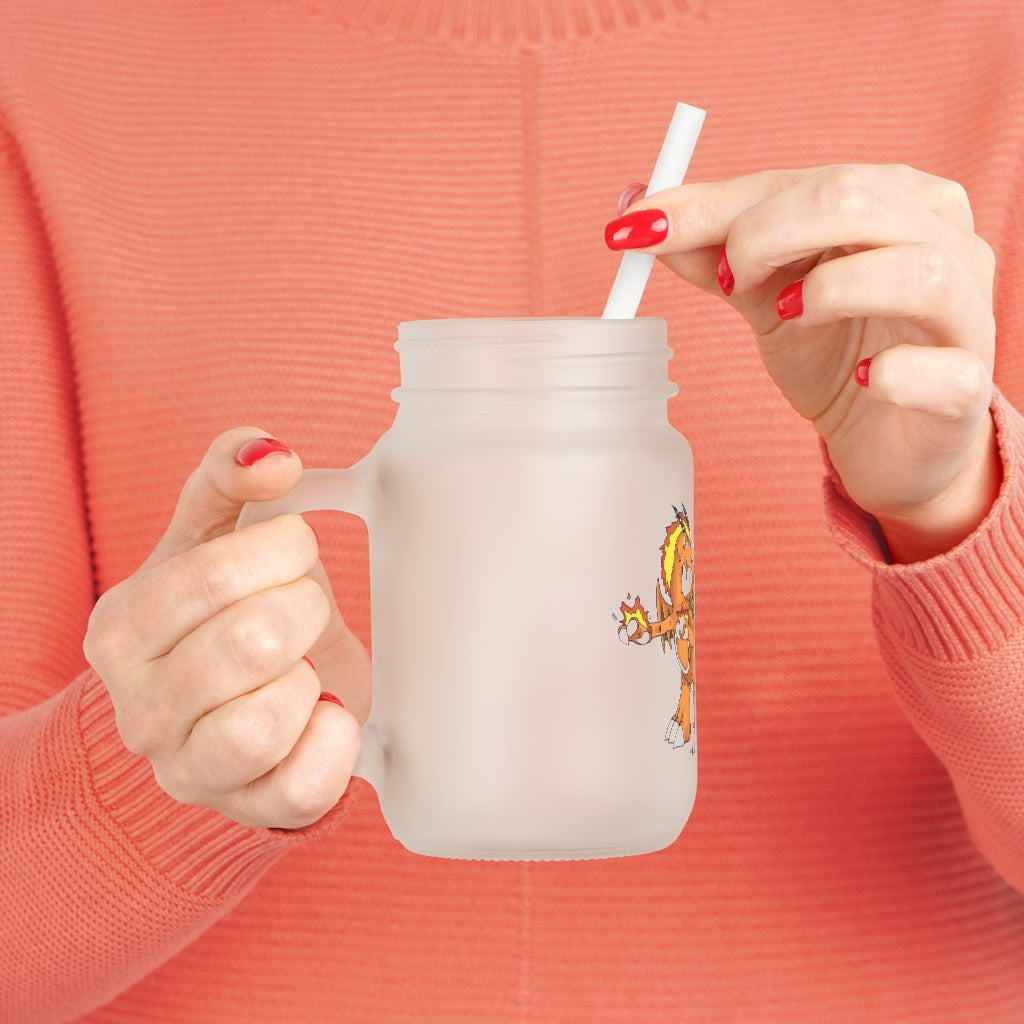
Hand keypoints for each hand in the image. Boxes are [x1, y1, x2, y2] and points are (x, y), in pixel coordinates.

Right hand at [84, 428, 369, 828]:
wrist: (231, 704)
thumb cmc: (223, 613)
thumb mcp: (213, 535)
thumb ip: (229, 476)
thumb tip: (271, 454)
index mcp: (122, 629)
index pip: (215, 576)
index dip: (282, 550)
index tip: (295, 549)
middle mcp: (140, 709)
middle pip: (251, 643)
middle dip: (304, 609)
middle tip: (304, 609)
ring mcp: (189, 770)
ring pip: (264, 724)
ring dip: (310, 679)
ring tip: (304, 666)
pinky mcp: (249, 809)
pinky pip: (304, 787)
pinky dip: (335, 740)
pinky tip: (324, 711)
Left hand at [607, 165, 1000, 561]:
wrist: (886, 439)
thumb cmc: (834, 351)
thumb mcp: (764, 295)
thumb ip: (712, 252)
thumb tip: (637, 212)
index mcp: (893, 199)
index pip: (800, 180)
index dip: (714, 205)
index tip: (639, 229)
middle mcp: (943, 239)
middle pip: (856, 199)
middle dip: (765, 233)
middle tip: (726, 281)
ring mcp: (966, 312)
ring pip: (917, 270)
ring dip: (830, 290)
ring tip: (786, 317)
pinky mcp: (967, 385)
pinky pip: (944, 370)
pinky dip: (896, 373)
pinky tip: (863, 380)